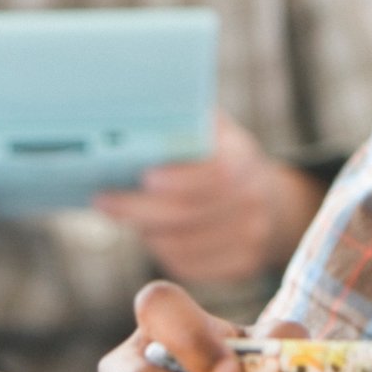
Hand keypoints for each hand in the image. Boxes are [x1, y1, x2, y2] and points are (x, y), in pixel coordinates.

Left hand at [94, 115, 319, 283]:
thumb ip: (184, 118)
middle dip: (139, 208)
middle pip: (188, 213)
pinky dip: (162, 249)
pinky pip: (188, 264)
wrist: (269, 201)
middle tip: (102, 199)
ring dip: (146, 229)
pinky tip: (150, 232)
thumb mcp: (212, 128)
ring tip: (119, 211)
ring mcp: (251, 236)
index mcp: (244, 158)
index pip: (216, 172)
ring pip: (182, 243)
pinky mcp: (241, 265)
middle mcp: (253, 199)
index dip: (179, 178)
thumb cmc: (221, 156)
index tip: (143, 176)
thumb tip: (133, 105)